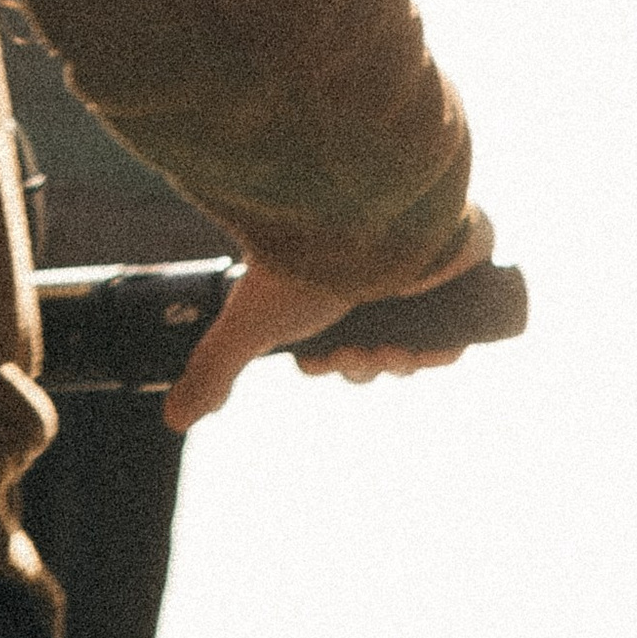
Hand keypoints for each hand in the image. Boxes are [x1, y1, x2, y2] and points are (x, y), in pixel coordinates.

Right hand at [161, 208, 493, 432]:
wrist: (364, 216)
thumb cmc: (303, 265)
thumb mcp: (251, 326)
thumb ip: (212, 371)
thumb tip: (175, 421)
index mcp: (327, 280)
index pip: (337, 340)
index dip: (334, 365)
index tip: (324, 362)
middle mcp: (370, 271)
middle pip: (375, 345)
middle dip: (364, 365)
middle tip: (359, 352)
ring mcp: (415, 268)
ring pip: (415, 338)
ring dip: (400, 360)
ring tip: (392, 348)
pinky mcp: (456, 262)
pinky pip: (461, 322)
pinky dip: (445, 347)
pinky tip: (430, 349)